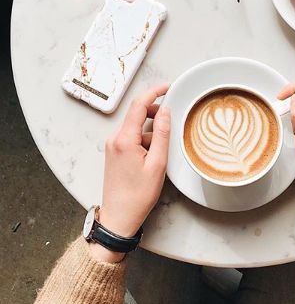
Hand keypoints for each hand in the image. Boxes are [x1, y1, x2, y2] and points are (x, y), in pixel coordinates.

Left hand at [89, 84, 169, 262]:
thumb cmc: (138, 195)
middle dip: (156, 112)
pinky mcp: (115, 152)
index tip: (168, 86)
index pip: (139, 104)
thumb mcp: (157, 164)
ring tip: (163, 149)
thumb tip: (166, 111)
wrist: (119, 217)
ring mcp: (113, 145)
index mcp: (124, 139)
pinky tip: (154, 155)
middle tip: (173, 119)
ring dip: (151, 130)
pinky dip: (145, 139)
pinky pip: (132, 136)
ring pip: (136, 126)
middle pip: (137, 113)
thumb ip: (162, 134)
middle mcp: (115, 138)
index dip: (154, 91)